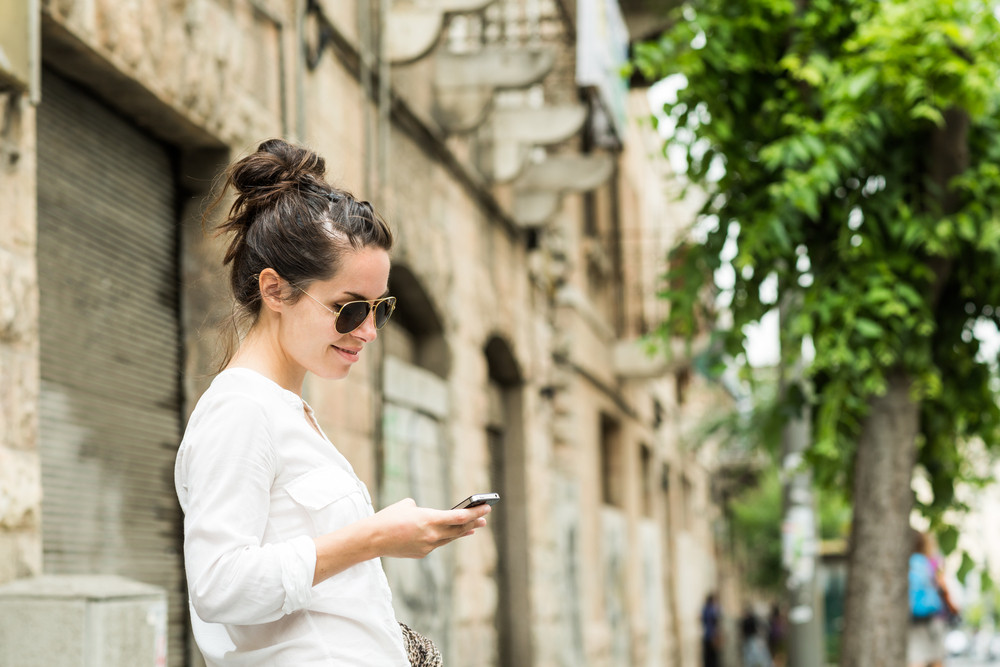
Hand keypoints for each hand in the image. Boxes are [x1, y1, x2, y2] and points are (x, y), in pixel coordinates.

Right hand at [371, 498, 489, 558]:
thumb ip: (422, 509)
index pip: (459, 516)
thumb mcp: (407, 506)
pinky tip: (453, 535)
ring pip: (450, 538)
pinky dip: (446, 538)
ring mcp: (427, 546)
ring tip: (474, 527)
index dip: (474, 512)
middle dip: (473, 522)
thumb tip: (426, 514)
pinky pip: (437, 544)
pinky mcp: (422, 553)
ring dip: (463, 532)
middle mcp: (432, 534)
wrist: (373, 538)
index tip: (485, 508)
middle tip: (484, 518)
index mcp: (429, 519)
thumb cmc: (389, 517)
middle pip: (458, 529)